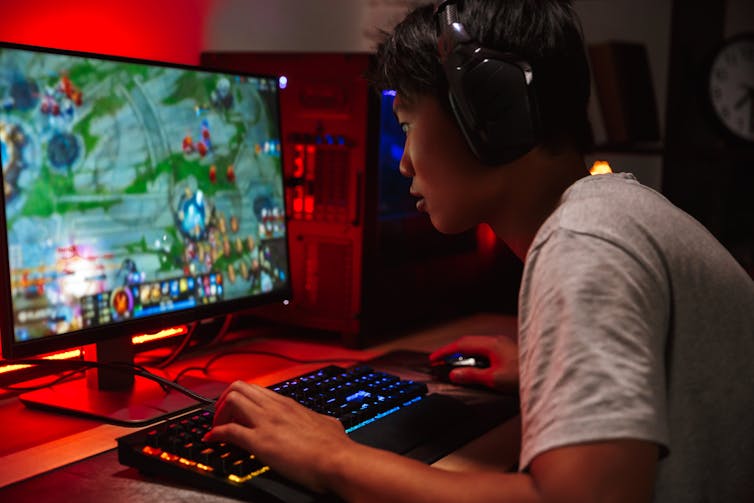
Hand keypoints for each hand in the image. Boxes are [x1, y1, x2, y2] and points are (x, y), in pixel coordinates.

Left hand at [202, 380, 354, 492]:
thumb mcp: (327, 423)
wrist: (337, 460)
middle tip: (224, 417)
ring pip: (231, 400)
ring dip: (219, 413)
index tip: (238, 411)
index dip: (243, 398)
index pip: (257, 390)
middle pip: (239, 387)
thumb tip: (323, 423)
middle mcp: (275, 408)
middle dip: (225, 400)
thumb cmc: (335, 446)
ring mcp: (266, 422)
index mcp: (289, 404)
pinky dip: (215, 434)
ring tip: (218, 426)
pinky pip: (228, 431)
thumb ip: (319, 421)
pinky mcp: (259, 441)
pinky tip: (212, 440)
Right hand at [429, 334, 518, 391]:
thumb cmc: (525, 377)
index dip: (445, 351)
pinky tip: (474, 367)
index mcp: (492, 344)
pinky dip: (474, 357)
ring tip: (453, 365)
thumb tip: (455, 374)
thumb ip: (473, 376)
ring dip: (464, 355)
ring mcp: (503, 345)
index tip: (434, 359)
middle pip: (468, 343)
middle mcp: (497, 341)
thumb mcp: (495, 380)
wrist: (548, 376)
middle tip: (440, 361)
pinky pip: (485, 351)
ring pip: (477, 347)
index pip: (461, 344)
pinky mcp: (508, 352)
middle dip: (452, 351)